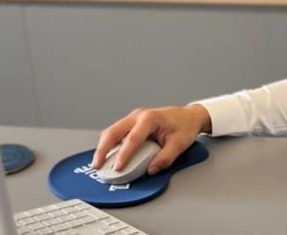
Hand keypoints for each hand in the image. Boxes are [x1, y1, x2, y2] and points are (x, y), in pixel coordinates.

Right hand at [91, 104, 210, 174]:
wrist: (189, 116)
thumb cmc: (185, 126)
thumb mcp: (180, 144)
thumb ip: (165, 158)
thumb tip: (151, 170)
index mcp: (150, 118)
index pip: (133, 138)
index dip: (124, 154)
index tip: (118, 168)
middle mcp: (138, 116)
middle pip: (114, 131)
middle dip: (103, 149)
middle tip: (97, 165)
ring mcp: (133, 118)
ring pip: (112, 131)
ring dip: (103, 147)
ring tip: (98, 163)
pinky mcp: (132, 123)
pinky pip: (116, 133)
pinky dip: (109, 144)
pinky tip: (107, 156)